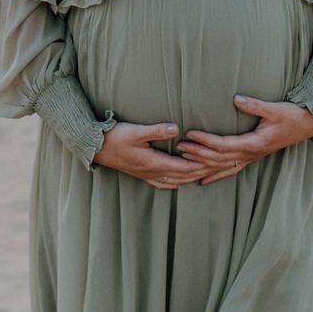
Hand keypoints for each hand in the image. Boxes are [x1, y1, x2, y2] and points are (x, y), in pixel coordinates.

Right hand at [92, 121, 212, 189]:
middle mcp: (152, 172)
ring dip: (190, 177)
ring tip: (205, 174)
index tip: (215, 161)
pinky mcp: (141, 174)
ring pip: (175, 180)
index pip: (184, 167)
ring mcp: (147, 175)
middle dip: (201, 172)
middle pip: (183, 176)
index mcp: (154, 162)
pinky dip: (175, 182)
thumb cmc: (114, 138)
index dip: (201, 164)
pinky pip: (162, 182)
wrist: (95, 148)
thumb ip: (157, 130)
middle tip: (217, 168)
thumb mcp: (136, 131)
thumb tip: (177, 128)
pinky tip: (179, 182)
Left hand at [177, 95, 312, 184]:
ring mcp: (250, 158)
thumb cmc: (290, 116)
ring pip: (222, 166)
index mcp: (253, 143)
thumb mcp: (273, 109)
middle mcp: (250, 154)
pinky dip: (216, 175)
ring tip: (183, 159)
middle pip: (218, 158)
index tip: (190, 134)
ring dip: (202, 164)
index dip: (205, 140)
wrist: (305, 126)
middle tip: (178, 147)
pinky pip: (231, 170)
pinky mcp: (251, 158)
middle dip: (197, 153)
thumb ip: (254, 105)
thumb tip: (236, 98)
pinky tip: (203, 180)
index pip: (223, 144)